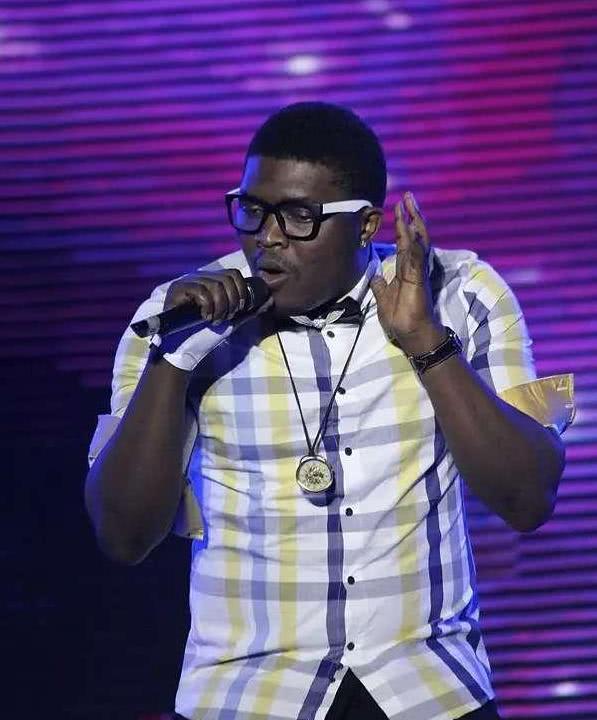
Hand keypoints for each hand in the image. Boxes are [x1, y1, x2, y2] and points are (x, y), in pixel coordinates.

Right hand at [154, 269, 271, 371]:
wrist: (184, 350)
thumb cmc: (206, 335)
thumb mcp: (232, 321)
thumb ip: (249, 310)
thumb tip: (270, 300)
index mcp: (212, 281)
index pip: (233, 274)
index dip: (241, 291)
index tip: (238, 310)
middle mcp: (199, 277)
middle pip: (227, 278)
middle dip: (232, 301)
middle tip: (225, 318)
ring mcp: (187, 282)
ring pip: (215, 285)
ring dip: (220, 307)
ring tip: (214, 320)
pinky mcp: (177, 289)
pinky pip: (201, 291)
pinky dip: (208, 307)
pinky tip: (204, 318)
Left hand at [370, 192, 444, 355]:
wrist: (412, 335)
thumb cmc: (401, 319)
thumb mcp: (384, 299)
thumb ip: (381, 286)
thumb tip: (377, 276)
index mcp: (406, 270)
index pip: (405, 242)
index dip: (402, 224)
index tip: (398, 207)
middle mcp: (414, 267)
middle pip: (415, 235)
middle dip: (411, 215)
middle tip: (407, 196)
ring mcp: (418, 271)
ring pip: (419, 240)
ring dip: (414, 221)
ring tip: (409, 204)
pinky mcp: (419, 279)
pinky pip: (417, 256)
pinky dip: (414, 241)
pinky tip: (410, 227)